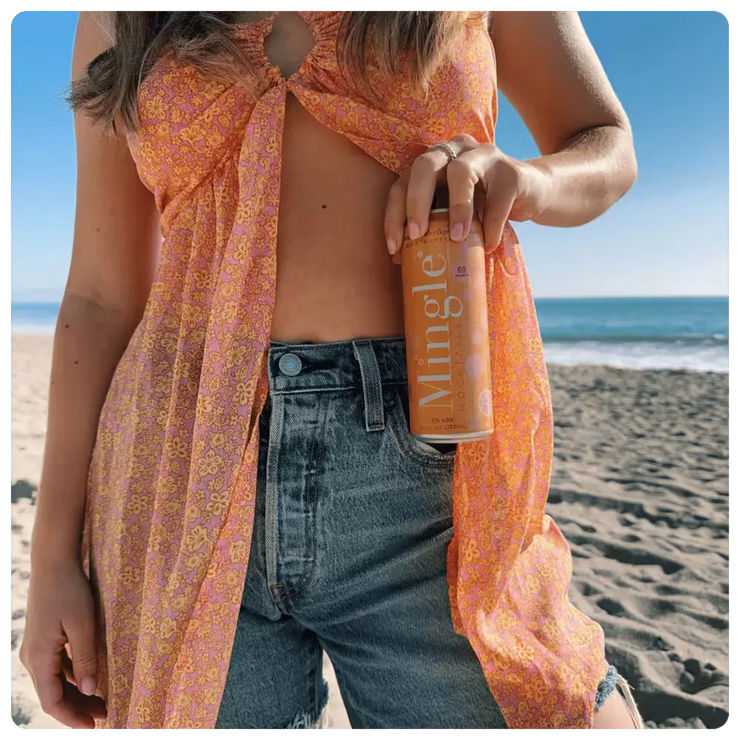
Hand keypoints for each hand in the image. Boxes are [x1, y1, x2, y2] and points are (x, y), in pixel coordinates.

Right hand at [20, 561, 105, 729]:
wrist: (53, 563)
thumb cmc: (70, 591)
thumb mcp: (83, 624)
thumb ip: (87, 658)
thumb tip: (91, 690)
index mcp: (39, 658)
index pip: (52, 701)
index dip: (71, 717)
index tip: (93, 726)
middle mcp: (31, 658)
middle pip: (53, 694)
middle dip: (77, 708)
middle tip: (104, 716)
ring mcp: (35, 649)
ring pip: (54, 682)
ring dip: (76, 693)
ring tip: (101, 701)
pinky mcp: (42, 640)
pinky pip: (56, 667)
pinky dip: (72, 677)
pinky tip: (91, 679)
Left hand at [384, 134, 550, 256]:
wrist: (531, 192)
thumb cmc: (483, 207)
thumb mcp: (452, 213)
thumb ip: (432, 225)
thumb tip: (401, 259)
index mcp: (434, 161)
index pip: (403, 182)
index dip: (394, 214)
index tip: (394, 247)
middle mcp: (455, 150)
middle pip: (425, 166)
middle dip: (416, 202)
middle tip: (418, 235)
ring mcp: (485, 156)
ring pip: (461, 172)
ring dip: (456, 208)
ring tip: (457, 238)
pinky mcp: (512, 172)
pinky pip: (498, 199)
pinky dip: (492, 226)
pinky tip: (488, 245)